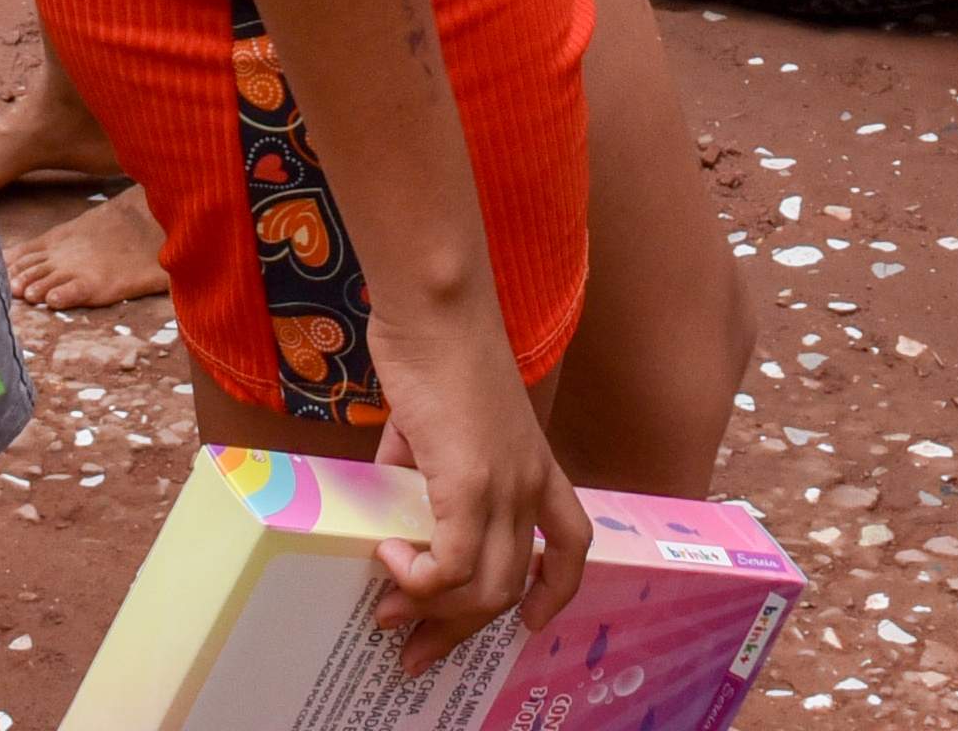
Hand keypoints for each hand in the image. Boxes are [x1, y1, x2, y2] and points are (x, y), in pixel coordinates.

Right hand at [366, 312, 593, 662]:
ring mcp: (505, 484)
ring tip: (386, 610)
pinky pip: (452, 562)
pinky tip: (387, 559)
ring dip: (432, 613)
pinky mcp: (469, 481)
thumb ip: (422, 465)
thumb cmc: (435, 346)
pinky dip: (418, 577)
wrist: (437, 307)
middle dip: (459, 631)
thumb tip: (390, 498)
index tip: (524, 623)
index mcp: (535, 465)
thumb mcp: (437, 422)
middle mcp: (530, 483)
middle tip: (412, 649)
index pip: (571, 543)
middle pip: (511, 586)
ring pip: (486, 588)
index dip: (553, 592)